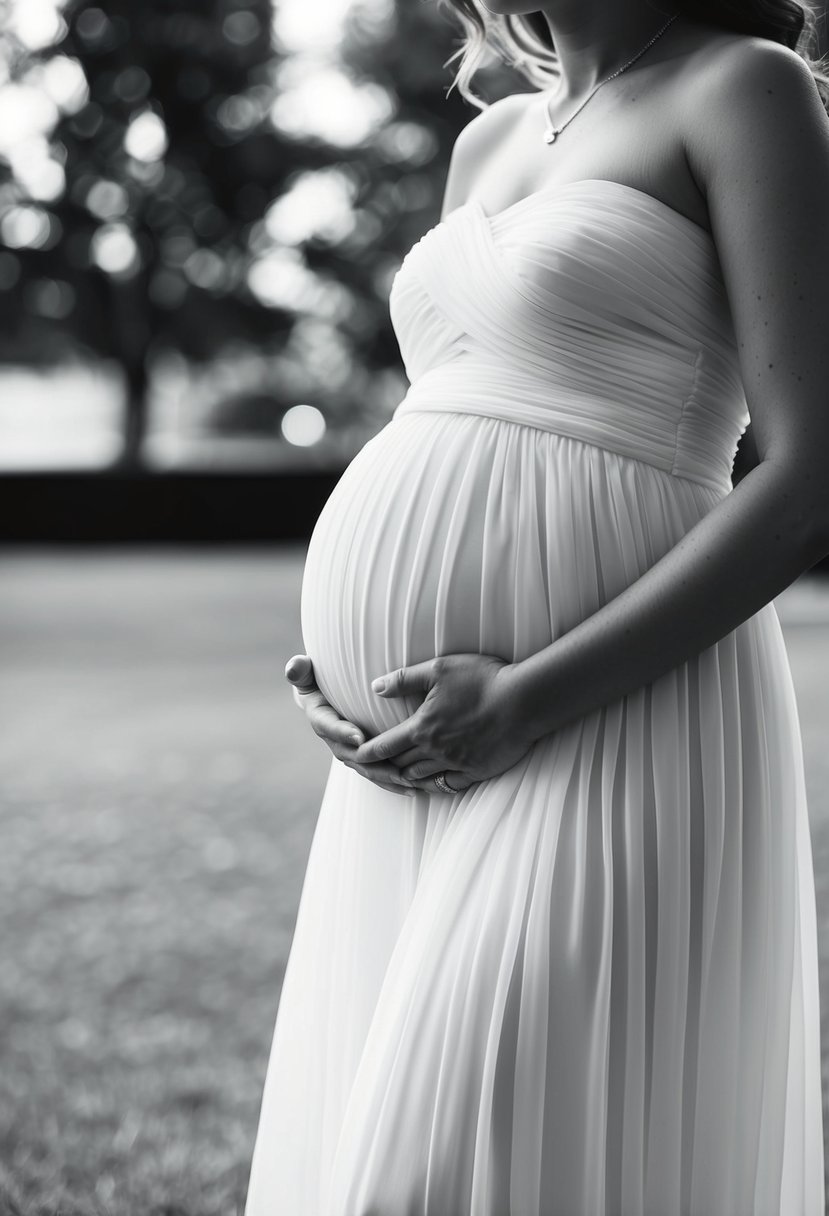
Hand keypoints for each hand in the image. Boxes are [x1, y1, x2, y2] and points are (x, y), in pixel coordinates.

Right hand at [284, 655, 417, 796]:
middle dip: (375, 766)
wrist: (323, 693)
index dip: (342, 733)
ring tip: (412, 784)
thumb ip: (300, 669)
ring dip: (390, 779)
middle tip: (397, 771)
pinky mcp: (365, 757)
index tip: (359, 737)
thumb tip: (294, 668)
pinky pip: (380, 772)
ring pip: (369, 769)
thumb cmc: (316, 678)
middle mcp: (334, 739)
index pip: (329, 727)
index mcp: (321, 718)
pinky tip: (417, 788)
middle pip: (354, 757)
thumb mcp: (305, 672)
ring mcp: (350, 751)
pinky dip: (396, 782)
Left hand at [352, 653, 533, 792]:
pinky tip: (431, 784)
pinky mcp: (477, 771)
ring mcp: (456, 764)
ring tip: (398, 776)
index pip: (384, 746)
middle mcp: (435, 751)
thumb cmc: (483, 680)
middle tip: (372, 768)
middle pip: (400, 765)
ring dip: (407, 777)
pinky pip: (449, 786)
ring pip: (422, 778)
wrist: (524, 701)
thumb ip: (404, 680)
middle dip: (384, 767)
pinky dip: (435, 786)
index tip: (354, 757)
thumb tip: (375, 687)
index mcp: (422, 728)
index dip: (365, 753)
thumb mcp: (439, 669)